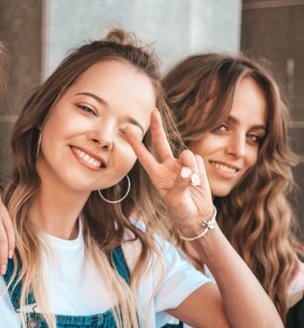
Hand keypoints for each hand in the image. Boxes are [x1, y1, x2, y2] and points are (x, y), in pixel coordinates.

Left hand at [123, 109, 213, 234]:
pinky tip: (198, 181)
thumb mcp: (176, 201)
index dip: (136, 143)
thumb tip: (187, 169)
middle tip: (154, 111)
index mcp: (156, 175)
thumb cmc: (180, 211)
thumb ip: (180, 184)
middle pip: (161, 143)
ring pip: (187, 154)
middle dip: (158, 127)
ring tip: (192, 184)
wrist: (196, 216)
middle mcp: (167, 167)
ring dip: (191, 167)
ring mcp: (181, 165)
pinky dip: (199, 171)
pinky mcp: (195, 165)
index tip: (128, 130)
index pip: (144, 156)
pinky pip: (198, 160)